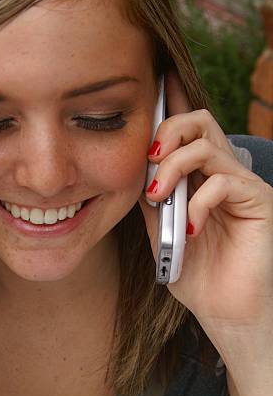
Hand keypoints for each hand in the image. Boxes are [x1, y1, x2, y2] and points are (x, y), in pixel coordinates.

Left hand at [138, 71, 272, 349]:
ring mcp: (243, 185)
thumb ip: (152, 199)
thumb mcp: (162, 232)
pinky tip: (189, 229)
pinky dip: (198, 202)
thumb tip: (135, 169)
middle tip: (149, 159)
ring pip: (209, 145)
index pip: (186, 130)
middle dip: (168, 130)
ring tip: (158, 198)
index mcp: (200, 176)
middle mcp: (223, 173)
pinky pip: (224, 182)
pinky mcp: (260, 202)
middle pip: (200, 121)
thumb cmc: (197, 274)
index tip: (153, 82)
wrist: (226, 313)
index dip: (171, 103)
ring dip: (174, 167)